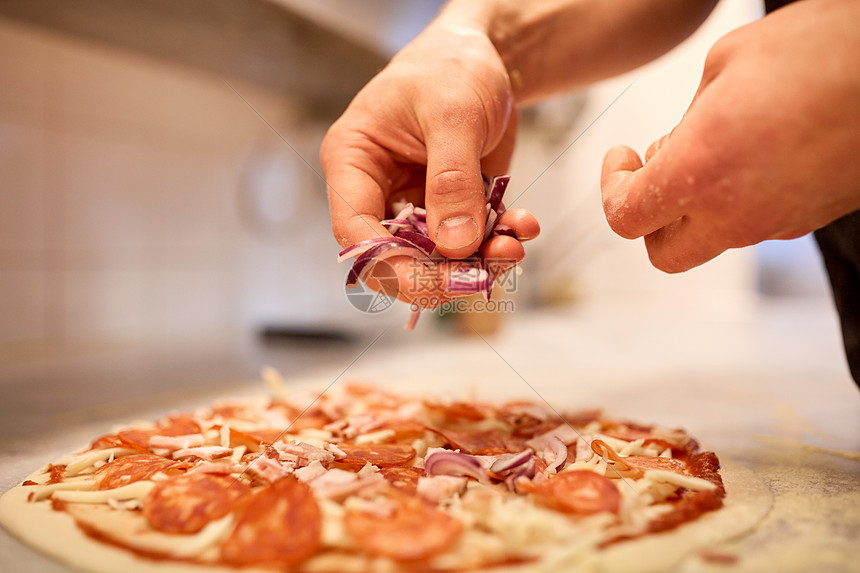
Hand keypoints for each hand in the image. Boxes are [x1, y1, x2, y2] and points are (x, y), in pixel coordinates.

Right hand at [321, 22, 538, 306]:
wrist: (488, 56)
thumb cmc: (454, 66)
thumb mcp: (454, 115)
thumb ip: (452, 180)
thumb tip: (454, 245)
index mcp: (353, 162)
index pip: (355, 232)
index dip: (389, 266)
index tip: (435, 281)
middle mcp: (377, 190)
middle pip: (394, 256)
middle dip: (441, 272)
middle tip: (484, 275)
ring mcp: (414, 202)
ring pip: (435, 257)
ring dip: (477, 261)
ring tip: (514, 246)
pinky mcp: (449, 207)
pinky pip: (469, 241)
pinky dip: (497, 241)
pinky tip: (522, 225)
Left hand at [600, 0, 859, 272]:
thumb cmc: (819, 50)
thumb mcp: (727, 62)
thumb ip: (688, 116)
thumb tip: (680, 143)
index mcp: (698, 172)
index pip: (625, 218)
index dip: (611, 187)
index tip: (622, 156)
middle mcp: (733, 214)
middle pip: (664, 254)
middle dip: (649, 220)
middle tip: (658, 168)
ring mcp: (775, 224)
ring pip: (712, 238)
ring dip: (695, 204)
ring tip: (714, 144)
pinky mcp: (809, 220)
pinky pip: (754, 224)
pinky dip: (736, 199)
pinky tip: (753, 152)